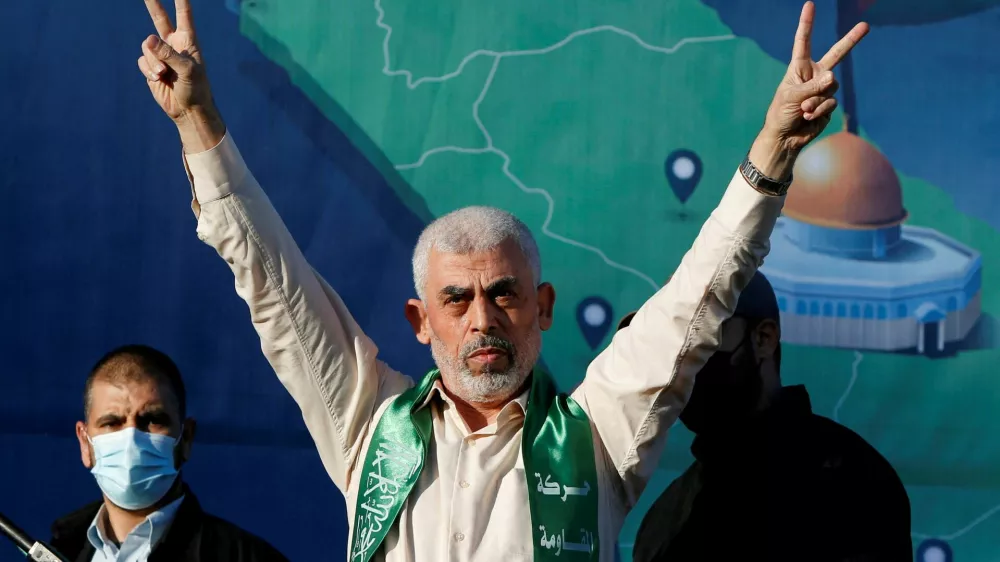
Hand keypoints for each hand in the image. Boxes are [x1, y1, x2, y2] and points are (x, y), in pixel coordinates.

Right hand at [138, 0, 224, 151]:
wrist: (188, 109)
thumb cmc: (196, 88)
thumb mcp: (187, 70)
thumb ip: (169, 54)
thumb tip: (148, 40)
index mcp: (188, 41)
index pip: (184, 15)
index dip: (181, 1)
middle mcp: (173, 44)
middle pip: (159, 18)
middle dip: (152, 3)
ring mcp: (161, 55)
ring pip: (147, 46)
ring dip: (154, 61)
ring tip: (165, 74)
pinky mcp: (151, 67)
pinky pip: (143, 60)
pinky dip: (149, 70)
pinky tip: (159, 79)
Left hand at [750, 1, 868, 177]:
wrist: (785, 137)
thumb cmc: (780, 114)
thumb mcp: (791, 97)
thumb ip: (812, 87)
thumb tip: (832, 78)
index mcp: (799, 67)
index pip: (804, 42)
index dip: (807, 23)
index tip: (809, 4)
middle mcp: (814, 74)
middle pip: (837, 54)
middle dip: (851, 40)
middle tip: (866, 25)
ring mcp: (824, 89)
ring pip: (831, 87)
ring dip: (816, 100)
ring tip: (802, 110)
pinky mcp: (829, 103)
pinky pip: (831, 102)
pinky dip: (819, 110)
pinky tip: (808, 117)